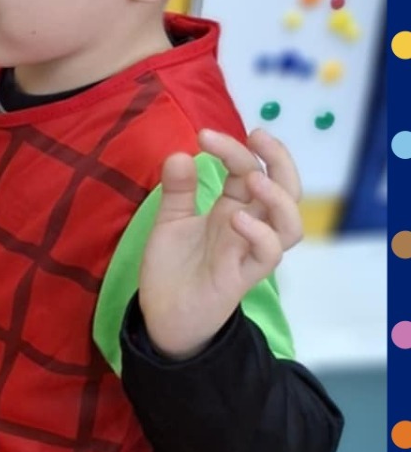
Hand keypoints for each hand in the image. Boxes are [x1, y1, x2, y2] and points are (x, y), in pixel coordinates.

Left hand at [138, 128, 303, 359]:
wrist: (161, 316)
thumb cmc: (173, 269)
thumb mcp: (170, 222)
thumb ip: (177, 191)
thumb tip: (181, 153)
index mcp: (233, 209)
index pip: (249, 170)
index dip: (234, 149)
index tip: (204, 135)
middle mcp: (248, 227)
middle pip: (285, 189)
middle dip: (278, 159)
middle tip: (256, 135)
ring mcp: (248, 252)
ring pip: (291, 225)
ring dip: (278, 197)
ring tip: (251, 179)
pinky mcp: (242, 277)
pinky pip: (269, 255)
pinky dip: (260, 234)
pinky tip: (236, 219)